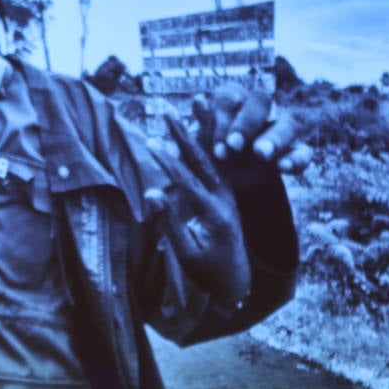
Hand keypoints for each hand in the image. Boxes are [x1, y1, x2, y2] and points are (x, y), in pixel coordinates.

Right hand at [145, 114, 251, 305]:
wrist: (238, 282)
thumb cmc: (207, 271)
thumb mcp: (186, 253)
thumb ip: (170, 222)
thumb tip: (154, 192)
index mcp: (215, 215)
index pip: (188, 182)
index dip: (167, 162)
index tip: (150, 142)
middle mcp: (226, 200)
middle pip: (203, 160)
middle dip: (184, 135)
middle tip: (168, 112)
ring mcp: (229, 196)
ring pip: (214, 157)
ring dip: (203, 130)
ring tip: (192, 106)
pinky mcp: (228, 195)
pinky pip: (218, 164)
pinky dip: (210, 143)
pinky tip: (201, 126)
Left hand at [195, 82, 310, 181]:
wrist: (229, 186)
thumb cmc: (213, 157)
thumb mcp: (203, 144)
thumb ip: (204, 124)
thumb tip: (198, 100)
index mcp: (232, 104)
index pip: (230, 94)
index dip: (223, 115)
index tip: (217, 144)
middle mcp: (258, 112)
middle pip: (261, 100)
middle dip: (247, 122)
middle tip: (234, 146)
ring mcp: (279, 130)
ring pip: (288, 122)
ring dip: (274, 137)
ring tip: (261, 154)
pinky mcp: (294, 152)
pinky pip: (303, 150)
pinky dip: (296, 158)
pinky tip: (283, 168)